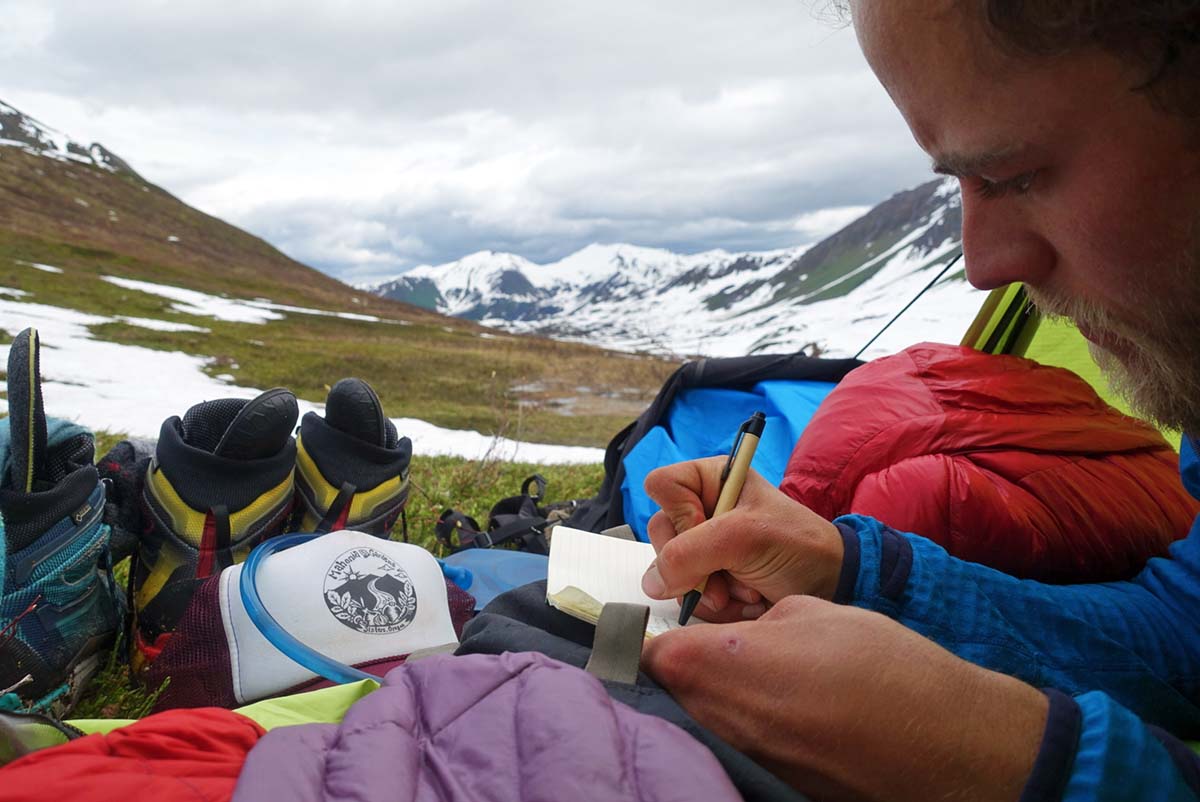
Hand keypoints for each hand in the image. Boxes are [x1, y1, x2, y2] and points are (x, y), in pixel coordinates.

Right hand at [641, 457, 843, 620]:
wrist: (829, 584)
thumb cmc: (797, 545)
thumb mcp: (744, 538)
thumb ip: (690, 554)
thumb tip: (652, 582)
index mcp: (711, 480)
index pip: (661, 486)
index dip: (678, 513)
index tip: (708, 532)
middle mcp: (701, 510)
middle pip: (661, 534)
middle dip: (694, 564)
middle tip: (727, 577)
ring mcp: (703, 546)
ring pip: (670, 572)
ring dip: (708, 589)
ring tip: (746, 590)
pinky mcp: (708, 578)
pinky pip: (686, 595)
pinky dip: (715, 605)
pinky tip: (744, 600)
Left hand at [642, 596, 1047, 801]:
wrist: (944, 742)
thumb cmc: (880, 664)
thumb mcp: (809, 611)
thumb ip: (755, 624)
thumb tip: (734, 635)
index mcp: (718, 665)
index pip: (650, 653)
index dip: (650, 633)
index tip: (666, 621)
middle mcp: (720, 720)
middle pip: (673, 688)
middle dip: (685, 663)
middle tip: (715, 641)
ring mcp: (745, 756)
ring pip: (705, 716)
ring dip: (716, 692)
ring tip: (759, 671)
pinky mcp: (773, 779)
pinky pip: (740, 741)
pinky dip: (749, 720)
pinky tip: (788, 705)